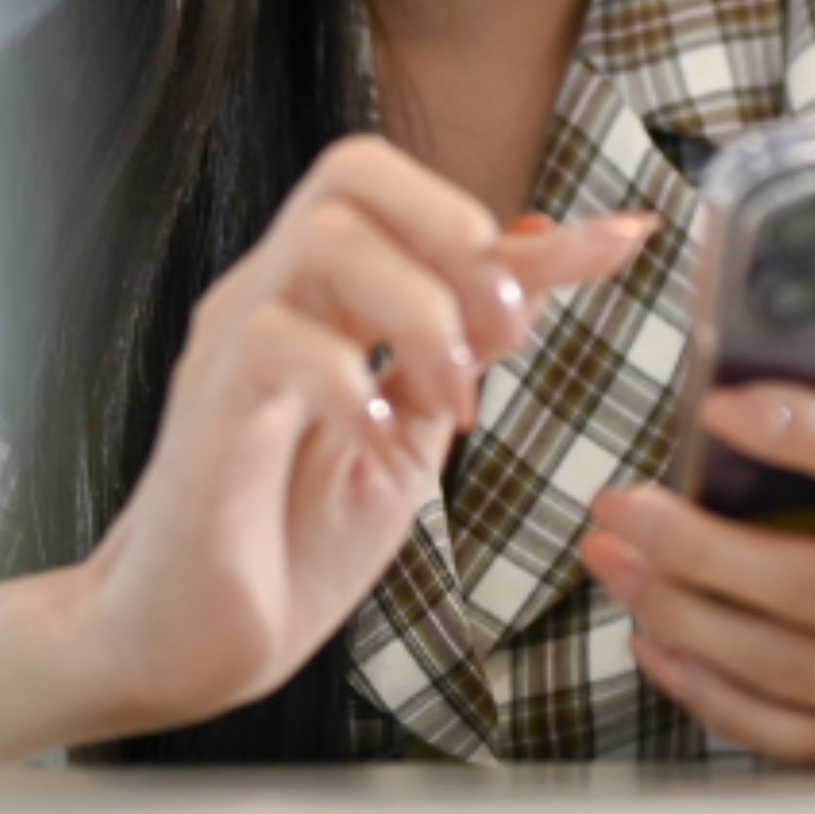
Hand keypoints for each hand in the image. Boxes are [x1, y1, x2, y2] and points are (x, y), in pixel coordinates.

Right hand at [72, 135, 649, 737]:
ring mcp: (232, 341)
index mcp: (327, 299)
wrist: (191, 643)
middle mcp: (274, 295)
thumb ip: (469, 343)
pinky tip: (380, 449)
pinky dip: (355, 389)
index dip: (530, 227)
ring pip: (325, 236)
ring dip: (419, 311)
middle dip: (456, 233)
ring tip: (450, 403)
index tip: (624, 242)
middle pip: (354, 170)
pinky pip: (278, 342)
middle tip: (500, 340)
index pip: (422, 207)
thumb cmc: (289, 542)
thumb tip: (542, 248)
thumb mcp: (414, 431)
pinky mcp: (208, 404)